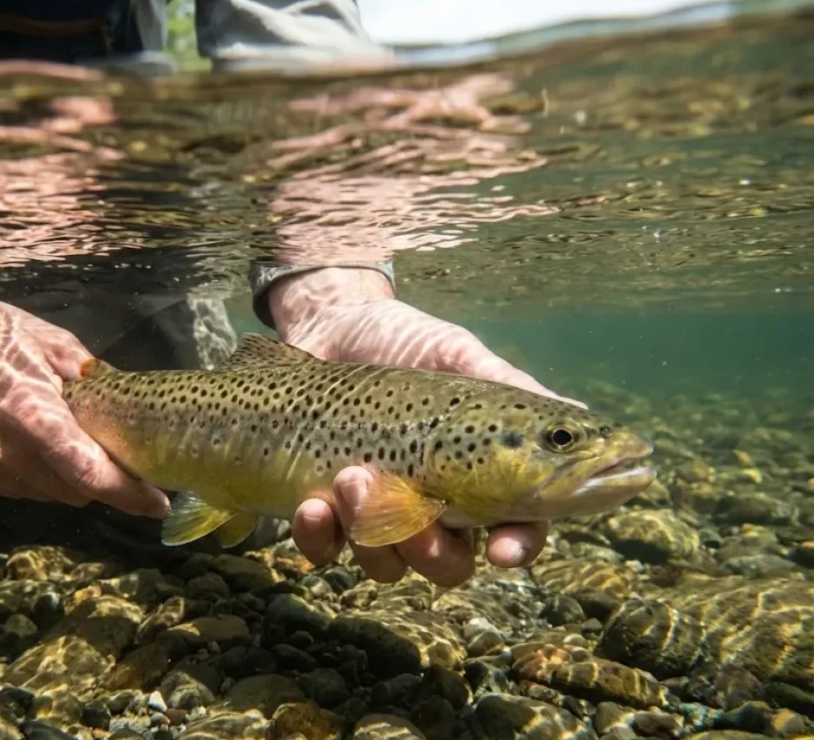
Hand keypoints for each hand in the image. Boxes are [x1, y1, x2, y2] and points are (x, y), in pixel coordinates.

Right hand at [0, 265, 168, 516]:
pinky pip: (15, 489)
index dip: (130, 495)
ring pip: (46, 494)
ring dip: (67, 480)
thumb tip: (128, 404)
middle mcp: (5, 454)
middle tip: (120, 461)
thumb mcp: (53, 343)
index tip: (159, 504)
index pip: (91, 475)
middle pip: (74, 492)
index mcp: (33, 418)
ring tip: (72, 446)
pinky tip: (33, 446)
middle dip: (102, 483)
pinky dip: (35, 477)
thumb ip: (93, 381)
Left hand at [272, 268, 578, 584]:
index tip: (502, 550)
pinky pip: (327, 549)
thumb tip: (577, 413)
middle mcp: (434, 507)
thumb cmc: (403, 339)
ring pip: (388, 565)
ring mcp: (377, 515)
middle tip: (407, 501)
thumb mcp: (456, 354)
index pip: (518, 527)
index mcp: (481, 475)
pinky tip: (312, 503)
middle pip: (448, 564)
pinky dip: (319, 534)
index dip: (518, 546)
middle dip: (428, 547)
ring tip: (350, 476)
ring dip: (370, 530)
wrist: (328, 325)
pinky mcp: (327, 513)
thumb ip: (508, 385)